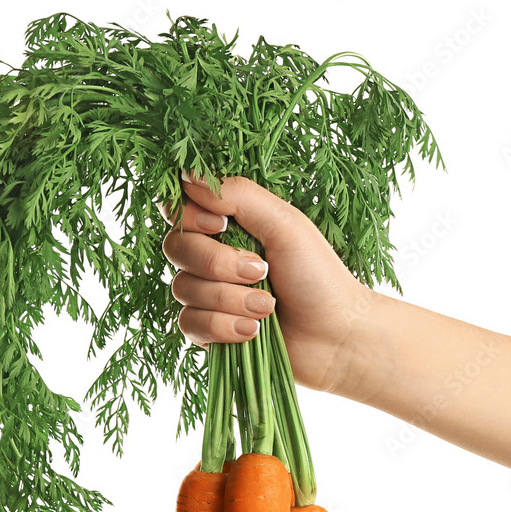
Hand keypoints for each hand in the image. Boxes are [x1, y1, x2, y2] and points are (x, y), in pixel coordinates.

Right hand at [161, 173, 372, 393]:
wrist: (334, 335)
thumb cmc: (317, 275)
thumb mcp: (283, 223)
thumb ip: (238, 194)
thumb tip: (187, 176)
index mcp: (227, 225)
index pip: (179, 209)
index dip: (189, 216)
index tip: (220, 224)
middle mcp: (211, 257)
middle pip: (176, 248)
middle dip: (218, 263)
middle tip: (261, 271)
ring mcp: (207, 295)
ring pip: (184, 288)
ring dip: (230, 299)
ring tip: (267, 308)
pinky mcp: (208, 331)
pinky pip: (190, 323)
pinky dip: (223, 326)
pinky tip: (253, 331)